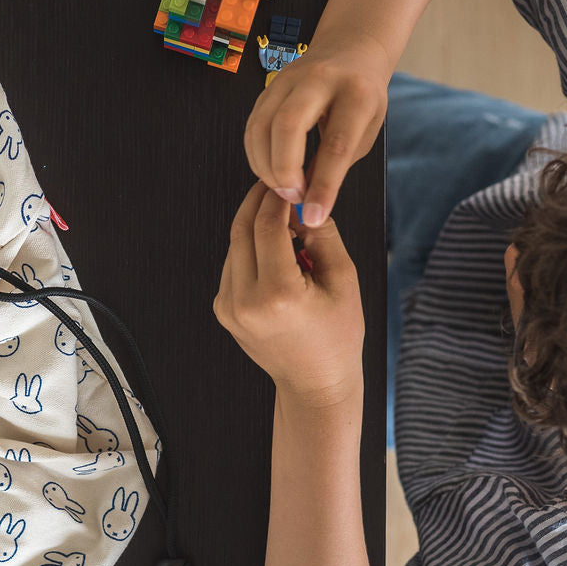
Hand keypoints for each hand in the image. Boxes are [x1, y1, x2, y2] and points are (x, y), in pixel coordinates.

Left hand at [213, 181, 363, 398]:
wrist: (314, 383)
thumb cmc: (337, 334)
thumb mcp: (343, 281)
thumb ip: (322, 235)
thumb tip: (301, 203)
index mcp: (278, 294)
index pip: (268, 226)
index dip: (278, 198)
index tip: (290, 182)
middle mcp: (245, 301)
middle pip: (243, 230)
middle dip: (259, 203)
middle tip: (279, 186)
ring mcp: (229, 308)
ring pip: (235, 245)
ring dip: (255, 226)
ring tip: (286, 223)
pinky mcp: (223, 311)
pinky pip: (233, 265)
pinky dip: (251, 250)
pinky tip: (276, 253)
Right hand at [243, 34, 389, 225]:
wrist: (350, 49)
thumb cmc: (362, 96)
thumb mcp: (365, 130)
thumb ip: (336, 163)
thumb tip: (307, 200)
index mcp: (356, 94)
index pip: (336, 144)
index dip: (324, 186)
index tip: (314, 216)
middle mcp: (320, 80)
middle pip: (288, 125)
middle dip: (284, 170)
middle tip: (292, 197)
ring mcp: (289, 79)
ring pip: (262, 125)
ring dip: (266, 166)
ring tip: (281, 188)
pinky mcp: (268, 86)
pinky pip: (252, 125)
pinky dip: (256, 155)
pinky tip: (269, 171)